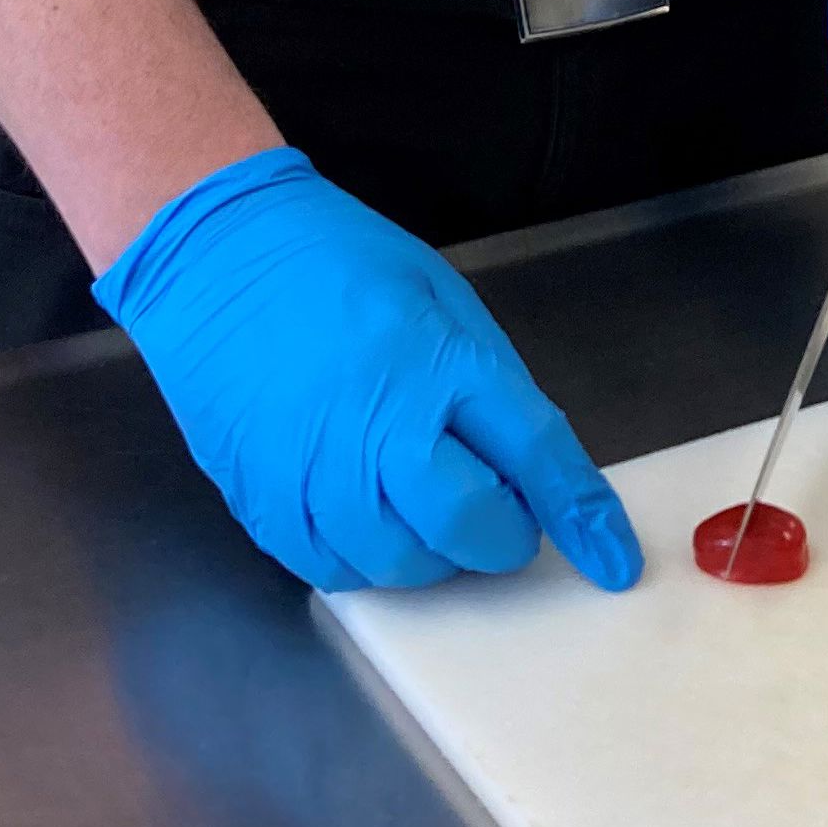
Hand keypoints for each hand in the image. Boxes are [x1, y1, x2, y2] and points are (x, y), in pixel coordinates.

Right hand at [95, 148, 642, 595]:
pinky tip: (373, 519)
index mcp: (435, 361)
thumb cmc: (336, 262)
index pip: (533, 456)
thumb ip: (488, 385)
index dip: (581, 516)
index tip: (612, 560)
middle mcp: (376, 428)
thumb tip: (530, 469)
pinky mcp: (261, 502)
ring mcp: (311, 474)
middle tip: (498, 510)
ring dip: (437, 552)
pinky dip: (371, 561)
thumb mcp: (440, 298)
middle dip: (501, 535)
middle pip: (467, 526)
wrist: (215, 256)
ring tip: (429, 503)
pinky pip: (334, 571)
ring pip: (401, 564)